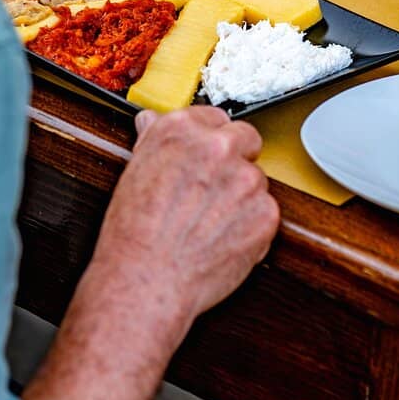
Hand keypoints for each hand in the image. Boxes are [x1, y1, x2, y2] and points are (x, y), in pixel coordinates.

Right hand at [91, 106, 279, 334]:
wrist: (146, 281)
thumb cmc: (133, 233)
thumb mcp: (134, 171)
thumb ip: (153, 138)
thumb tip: (152, 120)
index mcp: (183, 129)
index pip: (215, 118)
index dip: (210, 140)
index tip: (206, 157)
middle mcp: (218, 147)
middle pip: (246, 139)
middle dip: (235, 160)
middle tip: (214, 190)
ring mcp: (246, 179)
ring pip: (256, 178)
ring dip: (242, 196)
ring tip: (210, 223)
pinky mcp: (265, 213)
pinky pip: (265, 211)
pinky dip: (250, 225)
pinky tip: (222, 238)